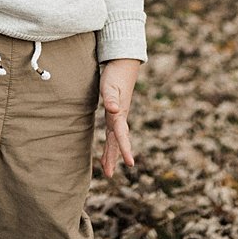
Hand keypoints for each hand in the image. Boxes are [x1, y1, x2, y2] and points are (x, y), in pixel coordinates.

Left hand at [99, 58, 139, 177]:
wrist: (122, 64)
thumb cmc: (114, 74)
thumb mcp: (110, 84)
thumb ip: (111, 97)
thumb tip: (113, 110)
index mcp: (120, 113)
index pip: (122, 135)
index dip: (124, 149)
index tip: (130, 164)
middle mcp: (120, 117)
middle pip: (117, 141)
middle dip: (113, 157)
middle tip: (109, 175)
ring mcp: (118, 115)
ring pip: (115, 139)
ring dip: (111, 153)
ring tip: (107, 169)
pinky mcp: (115, 112)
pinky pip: (112, 132)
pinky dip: (111, 143)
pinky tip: (108, 148)